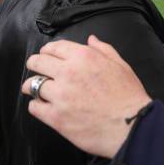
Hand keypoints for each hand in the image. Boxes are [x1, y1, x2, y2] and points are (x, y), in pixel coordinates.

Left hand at [21, 35, 151, 157]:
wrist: (131, 125)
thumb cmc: (129, 96)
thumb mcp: (120, 65)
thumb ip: (104, 49)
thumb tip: (91, 39)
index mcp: (84, 57)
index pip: (54, 47)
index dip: (47, 51)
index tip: (45, 56)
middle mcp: (68, 72)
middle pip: (37, 62)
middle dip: (35, 65)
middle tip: (37, 70)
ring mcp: (60, 95)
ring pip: (32, 85)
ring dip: (32, 86)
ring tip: (36, 90)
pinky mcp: (56, 117)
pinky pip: (34, 107)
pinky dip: (36, 106)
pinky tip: (42, 107)